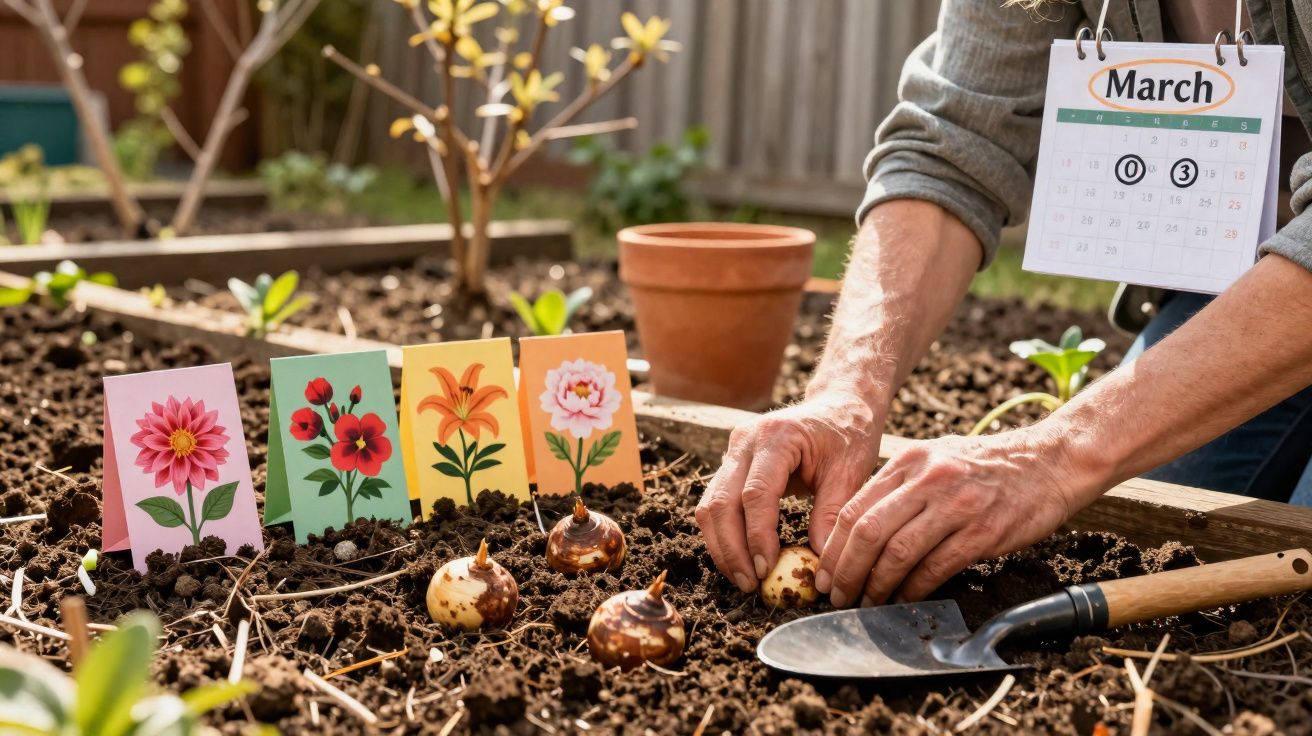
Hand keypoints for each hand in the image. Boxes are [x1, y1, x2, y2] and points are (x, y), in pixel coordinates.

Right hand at [695, 390, 882, 591]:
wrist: (838, 405)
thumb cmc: (848, 435)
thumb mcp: (851, 472)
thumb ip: (832, 514)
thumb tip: (820, 565)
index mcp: (776, 436)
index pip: (755, 493)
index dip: (757, 536)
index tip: (767, 569)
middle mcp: (745, 441)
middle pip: (722, 502)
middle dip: (732, 549)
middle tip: (750, 584)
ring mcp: (734, 451)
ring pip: (710, 506)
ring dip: (722, 546)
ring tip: (743, 579)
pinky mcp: (731, 463)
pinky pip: (716, 503)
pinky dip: (724, 534)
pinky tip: (740, 558)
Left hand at [815, 427, 1105, 607]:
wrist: (1051, 461)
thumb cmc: (989, 466)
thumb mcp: (936, 459)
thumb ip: (899, 487)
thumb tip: (857, 529)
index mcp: (909, 461)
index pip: (853, 508)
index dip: (833, 547)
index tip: (824, 573)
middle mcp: (928, 478)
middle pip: (867, 532)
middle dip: (846, 571)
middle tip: (838, 595)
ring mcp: (956, 504)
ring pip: (897, 553)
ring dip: (876, 586)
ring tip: (867, 602)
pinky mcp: (983, 530)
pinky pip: (935, 567)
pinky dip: (914, 589)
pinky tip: (905, 599)